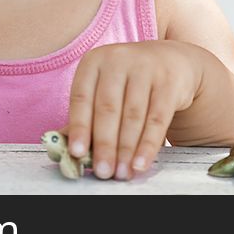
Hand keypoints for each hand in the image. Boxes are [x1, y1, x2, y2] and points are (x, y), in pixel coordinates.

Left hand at [64, 40, 204, 179]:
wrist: (171, 60)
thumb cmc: (127, 81)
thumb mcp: (103, 87)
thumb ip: (85, 116)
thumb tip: (63, 148)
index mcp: (94, 62)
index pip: (81, 97)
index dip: (78, 126)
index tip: (76, 153)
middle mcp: (118, 60)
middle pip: (108, 108)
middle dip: (104, 144)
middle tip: (103, 171)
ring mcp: (145, 68)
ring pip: (133, 115)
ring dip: (126, 149)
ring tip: (121, 173)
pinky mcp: (168, 82)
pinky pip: (157, 118)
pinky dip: (148, 144)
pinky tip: (141, 163)